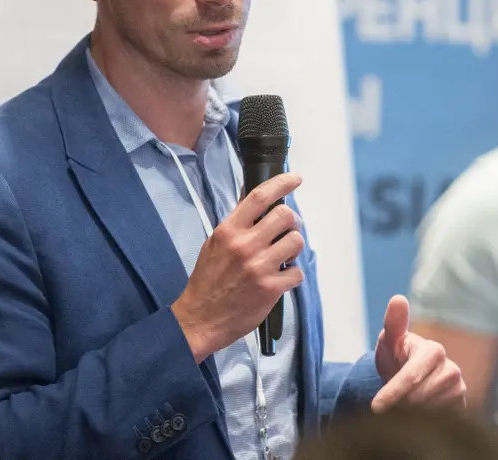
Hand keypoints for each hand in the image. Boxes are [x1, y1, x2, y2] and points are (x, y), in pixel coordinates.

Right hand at [172, 173, 304, 362]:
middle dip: (292, 221)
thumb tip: (252, 196)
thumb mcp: (215, 243)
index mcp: (229, 231)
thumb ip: (236, 221)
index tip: (296, 179)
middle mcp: (245, 246)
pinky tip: (281, 277)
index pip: (259, 197)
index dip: (282, 183)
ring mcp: (259, 267)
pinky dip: (292, 274)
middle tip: (288, 230)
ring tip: (284, 255)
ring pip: (296, 241)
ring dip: (294, 247)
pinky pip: (297, 272)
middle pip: (285, 216)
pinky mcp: (270, 288)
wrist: (200, 318)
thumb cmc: (208, 280)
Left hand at [371, 295, 466, 412]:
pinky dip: (424, 421)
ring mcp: (459, 390)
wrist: (410, 376)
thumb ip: (393, 323)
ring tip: (403, 403)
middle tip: (389, 402)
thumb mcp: (390, 340)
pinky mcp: (462, 407)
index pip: (411, 377)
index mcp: (434, 350)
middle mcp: (452, 369)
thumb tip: (398, 298)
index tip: (375, 408)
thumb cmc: (397, 356)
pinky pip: (440, 422)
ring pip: (428, 412)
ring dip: (410, 413)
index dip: (392, 393)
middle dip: (399, 403)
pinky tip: (416, 412)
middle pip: (418, 399)